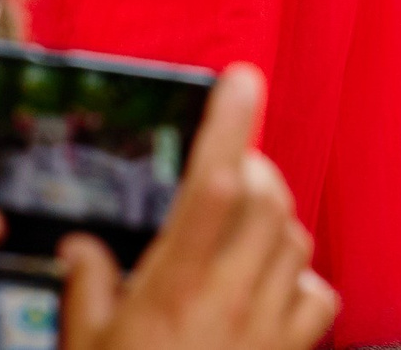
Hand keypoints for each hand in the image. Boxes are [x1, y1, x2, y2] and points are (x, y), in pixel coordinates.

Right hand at [58, 63, 335, 349]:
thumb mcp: (83, 348)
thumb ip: (86, 289)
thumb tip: (83, 247)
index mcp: (172, 289)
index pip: (215, 182)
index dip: (231, 122)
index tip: (241, 78)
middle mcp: (230, 301)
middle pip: (266, 199)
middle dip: (252, 169)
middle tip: (228, 169)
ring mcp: (268, 328)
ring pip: (295, 240)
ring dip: (273, 219)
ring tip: (239, 229)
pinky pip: (318, 297)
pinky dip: (301, 279)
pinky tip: (272, 287)